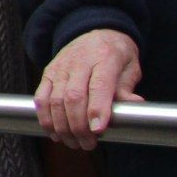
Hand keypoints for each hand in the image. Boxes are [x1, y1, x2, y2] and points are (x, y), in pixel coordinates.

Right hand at [35, 29, 142, 149]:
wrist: (95, 32)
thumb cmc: (116, 54)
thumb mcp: (130, 67)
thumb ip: (127, 88)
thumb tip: (135, 105)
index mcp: (105, 58)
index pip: (99, 86)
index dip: (97, 110)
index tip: (98, 130)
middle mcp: (79, 62)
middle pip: (74, 97)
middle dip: (79, 125)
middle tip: (88, 144)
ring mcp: (60, 67)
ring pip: (55, 100)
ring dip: (62, 126)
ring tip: (73, 142)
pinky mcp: (48, 73)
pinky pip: (41, 98)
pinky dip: (45, 117)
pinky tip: (54, 132)